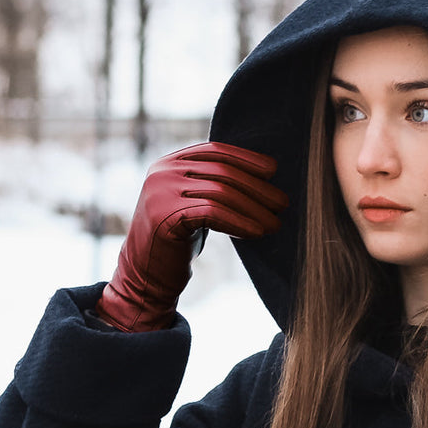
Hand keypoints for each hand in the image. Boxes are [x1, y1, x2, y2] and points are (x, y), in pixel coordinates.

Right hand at [96, 142, 286, 331]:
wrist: (145, 277)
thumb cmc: (176, 242)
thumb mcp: (192, 204)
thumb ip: (211, 185)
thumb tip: (260, 177)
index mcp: (169, 162)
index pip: (215, 151)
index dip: (247, 159)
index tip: (273, 171)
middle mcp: (162, 172)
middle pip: (222, 171)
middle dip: (257, 188)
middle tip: (282, 203)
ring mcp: (161, 192)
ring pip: (220, 192)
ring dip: (254, 208)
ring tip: (275, 223)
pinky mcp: (164, 216)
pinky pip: (212, 213)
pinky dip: (239, 222)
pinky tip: (257, 232)